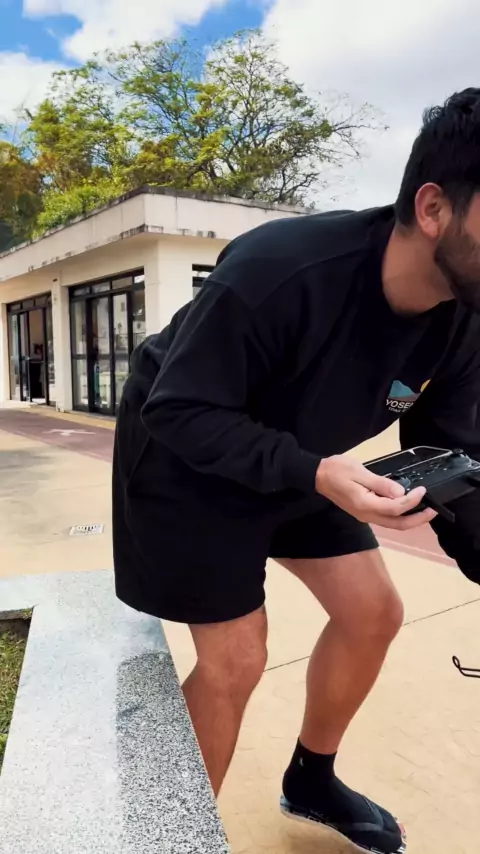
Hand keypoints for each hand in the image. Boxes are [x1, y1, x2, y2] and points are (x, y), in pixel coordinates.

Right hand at [315, 454, 436, 529]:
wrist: (316, 476)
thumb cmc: (336, 470)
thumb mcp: (359, 472)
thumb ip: (380, 484)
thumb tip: (401, 493)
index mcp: (365, 505)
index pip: (395, 508)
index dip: (412, 501)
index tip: (422, 490)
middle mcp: (366, 515)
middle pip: (398, 524)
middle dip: (418, 520)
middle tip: (434, 510)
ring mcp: (365, 515)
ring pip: (393, 524)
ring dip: (411, 519)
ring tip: (425, 509)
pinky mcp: (364, 512)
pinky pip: (387, 518)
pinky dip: (400, 515)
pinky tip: (407, 506)